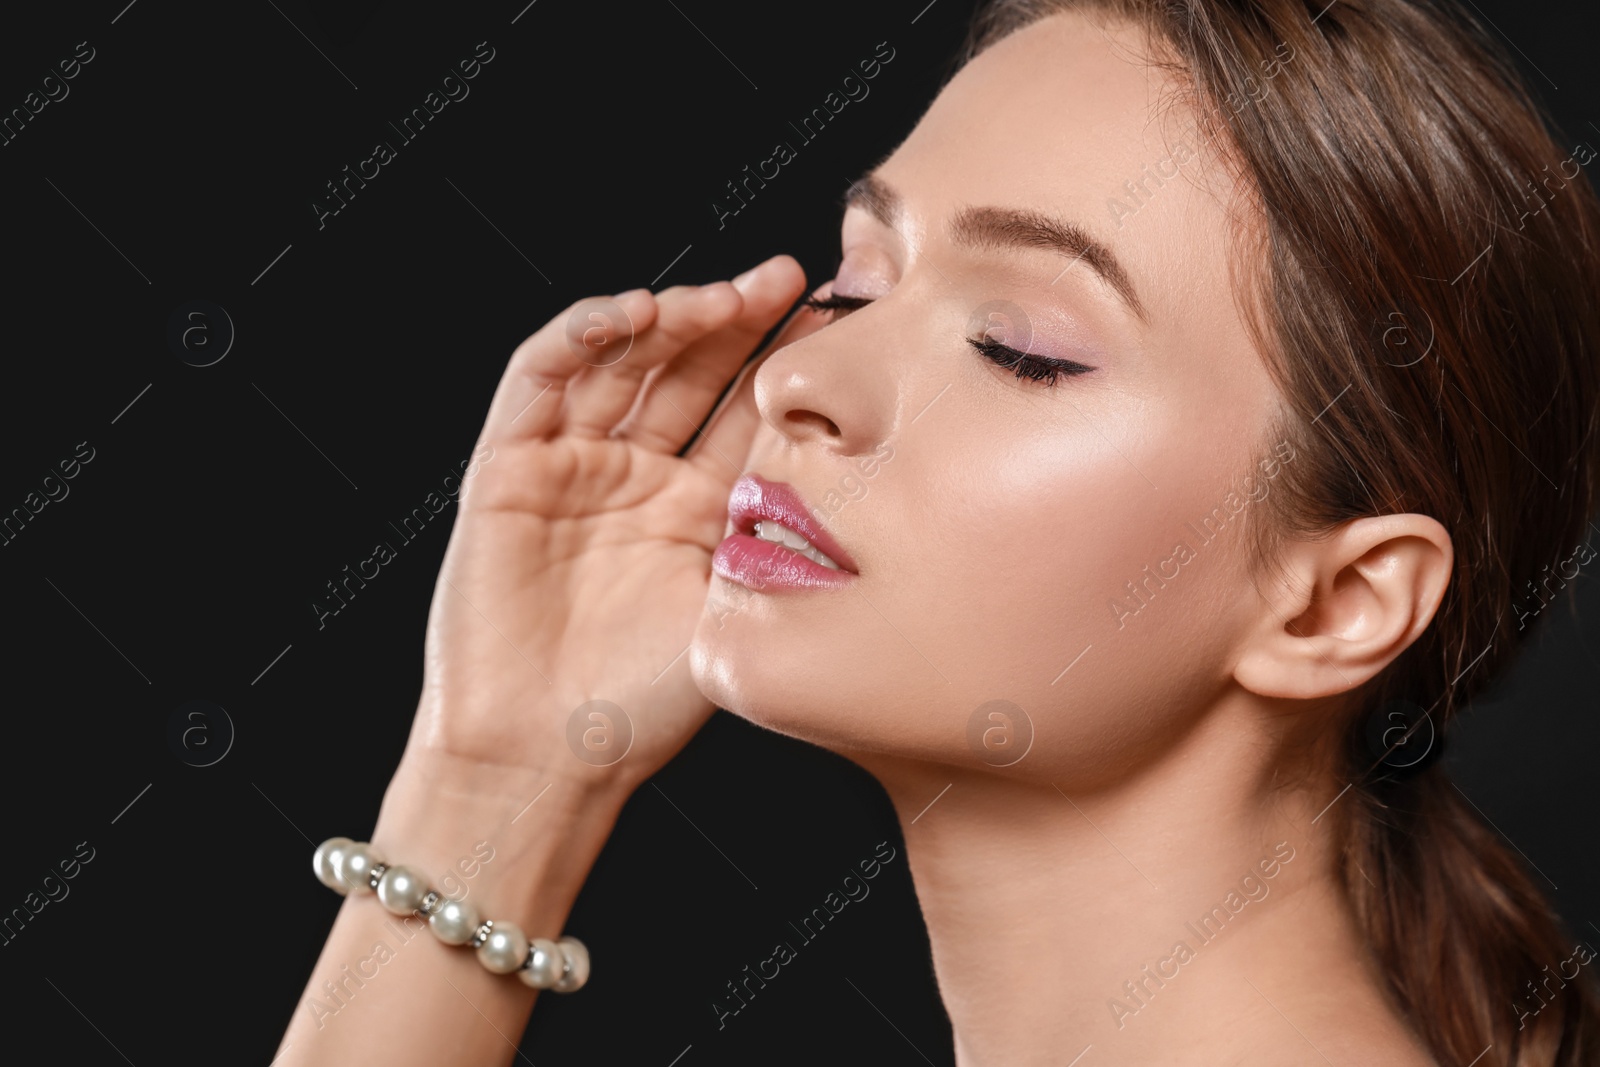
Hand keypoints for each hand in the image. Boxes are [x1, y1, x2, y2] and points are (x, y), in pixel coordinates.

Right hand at [401, 255, 810, 800]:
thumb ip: (774, 527)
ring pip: (622, 362)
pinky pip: (541, 380)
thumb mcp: (736, 602)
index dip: (787, 361)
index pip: (747, 410)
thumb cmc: (645, 701)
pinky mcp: (510, 466)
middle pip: (689, 371)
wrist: (546, 756)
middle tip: (791, 280)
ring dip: (670, 318)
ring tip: (724, 298)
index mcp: (697, 508)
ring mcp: (573, 465)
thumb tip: (861, 459)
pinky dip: (582, 336)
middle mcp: (637, 477)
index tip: (840, 318)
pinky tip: (634, 315)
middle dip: (738, 320)